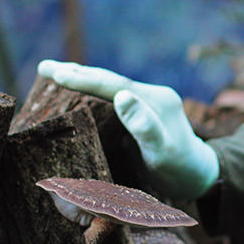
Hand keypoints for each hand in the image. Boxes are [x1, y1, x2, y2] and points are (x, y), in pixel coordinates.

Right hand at [37, 60, 218, 198]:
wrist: (199, 175)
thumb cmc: (181, 169)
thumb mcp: (163, 152)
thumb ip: (145, 126)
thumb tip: (122, 95)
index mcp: (156, 100)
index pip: (114, 85)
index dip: (83, 79)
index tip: (55, 74)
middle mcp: (153, 95)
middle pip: (109, 80)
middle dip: (76, 72)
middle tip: (43, 67)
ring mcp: (149, 101)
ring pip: (109, 85)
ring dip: (82, 78)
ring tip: (53, 72)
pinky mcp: (145, 110)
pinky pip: (113, 96)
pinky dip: (92, 90)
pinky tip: (77, 91)